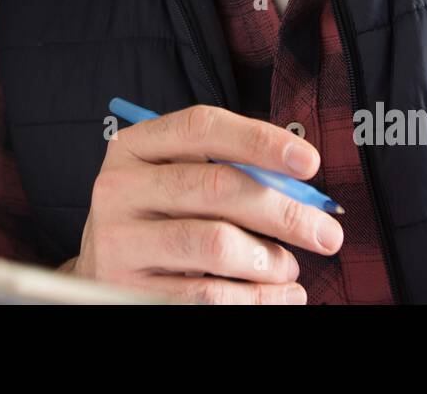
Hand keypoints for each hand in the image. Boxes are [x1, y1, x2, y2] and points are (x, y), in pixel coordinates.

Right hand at [68, 105, 342, 302]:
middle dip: (284, 211)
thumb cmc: (156, 216)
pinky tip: (276, 295)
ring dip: (270, 259)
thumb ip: (227, 170)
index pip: (202, 127)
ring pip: (216, 243)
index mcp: (134, 146)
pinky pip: (208, 295)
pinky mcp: (128, 289)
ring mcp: (119, 241)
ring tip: (289, 268)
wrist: (101, 270)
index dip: (260, 140)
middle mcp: (119, 188)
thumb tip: (300, 185)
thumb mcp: (175, 178)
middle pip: (217, 187)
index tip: (310, 163)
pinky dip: (255, 298)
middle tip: (326, 232)